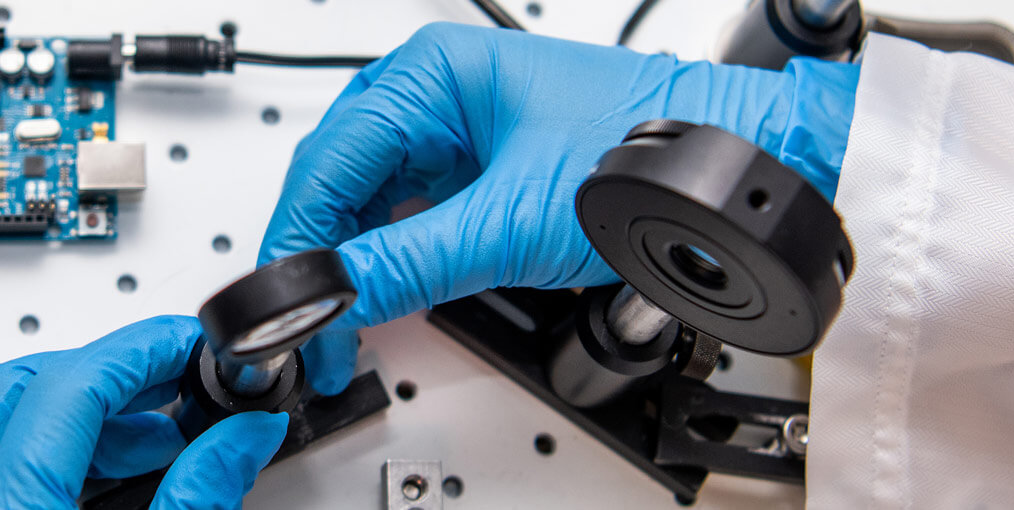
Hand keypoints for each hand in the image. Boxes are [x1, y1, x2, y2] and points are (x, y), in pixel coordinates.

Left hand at [0, 316, 289, 508]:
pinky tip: (83, 478)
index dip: (145, 350)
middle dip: (111, 373)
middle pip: (28, 381)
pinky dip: (31, 449)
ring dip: (72, 412)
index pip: (77, 382)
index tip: (193, 348)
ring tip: (146, 442)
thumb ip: (197, 499)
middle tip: (178, 386)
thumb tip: (240, 437)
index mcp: (6, 505)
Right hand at [263, 22, 859, 394]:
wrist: (725, 171)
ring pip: (372, 198)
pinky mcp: (483, 166)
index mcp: (432, 74)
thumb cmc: (642, 159)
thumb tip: (335, 292)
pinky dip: (394, 254)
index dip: (297, 239)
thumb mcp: (508, 224)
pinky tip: (388, 290)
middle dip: (320, 253)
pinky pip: (412, 210)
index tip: (287, 300)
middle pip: (340, 178)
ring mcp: (460, 128)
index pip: (328, 161)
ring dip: (354, 258)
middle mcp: (438, 92)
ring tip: (347, 316)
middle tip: (311, 321)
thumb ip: (410, 263)